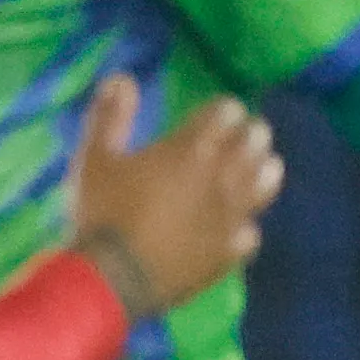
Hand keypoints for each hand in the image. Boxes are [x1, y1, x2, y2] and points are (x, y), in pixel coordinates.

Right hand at [64, 76, 283, 322]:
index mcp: (191, 149)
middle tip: (244, 135)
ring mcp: (229, 218)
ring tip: (259, 169)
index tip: (219, 113)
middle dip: (250, 135)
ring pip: (265, 185)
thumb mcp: (95, 159)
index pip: (226, 114)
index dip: (225, 111)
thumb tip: (121, 77)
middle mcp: (220, 179)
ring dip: (263, 172)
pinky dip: (246, 226)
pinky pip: (251, 234)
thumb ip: (110, 116)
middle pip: (254, 142)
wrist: (112, 281)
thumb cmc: (101, 215)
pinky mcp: (228, 254)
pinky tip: (238, 227)